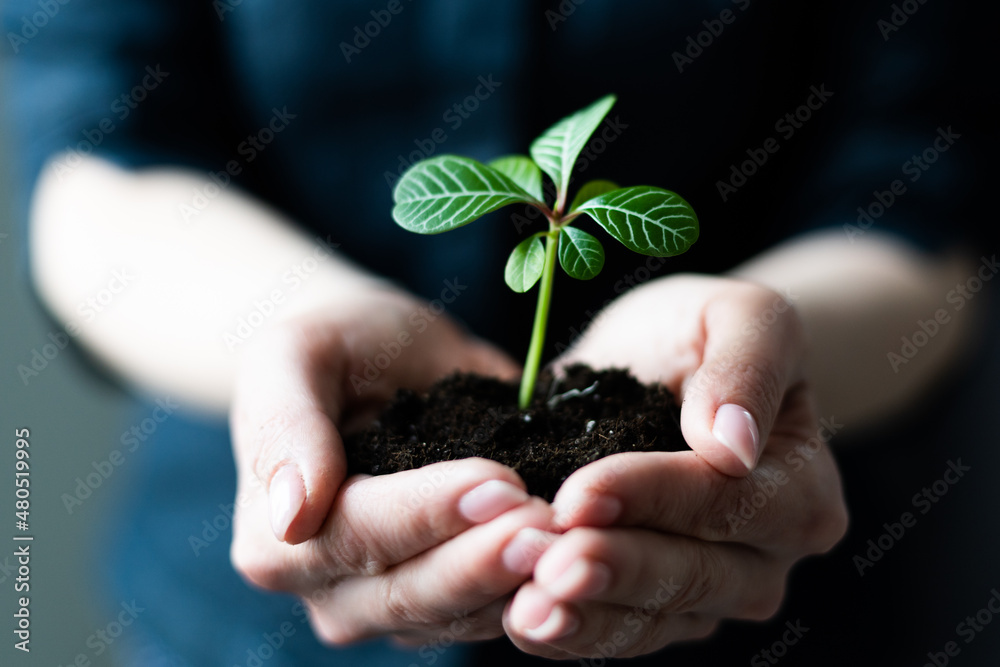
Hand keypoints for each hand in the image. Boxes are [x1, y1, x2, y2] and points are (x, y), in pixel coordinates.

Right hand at [228, 288, 554, 643]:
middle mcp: (323, 588)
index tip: (498, 482)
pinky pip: (483, 613)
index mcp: (274, 537)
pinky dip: (528, 589)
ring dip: (514, 582)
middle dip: (482, 560)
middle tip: (549, 524)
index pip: (356, 534)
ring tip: (570, 539)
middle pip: (408, 591)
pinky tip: (572, 554)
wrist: (377, 360)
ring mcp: (380, 606)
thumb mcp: (295, 356)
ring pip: (453, 614)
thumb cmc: (338, 346)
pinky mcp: (437, 606)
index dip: (428, 512)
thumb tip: (291, 517)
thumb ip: (285, 426)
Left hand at [502, 275, 847, 658]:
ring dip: (587, 617)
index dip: (651, 498)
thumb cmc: (703, 331)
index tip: (579, 493)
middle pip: (692, 575)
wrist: (661, 363)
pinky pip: (618, 631)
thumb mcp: (740, 314)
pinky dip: (571, 630)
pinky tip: (520, 620)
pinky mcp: (659, 609)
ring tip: (526, 611)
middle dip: (616, 570)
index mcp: (801, 489)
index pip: (725, 500)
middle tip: (549, 569)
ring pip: (652, 619)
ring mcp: (712, 592)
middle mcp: (765, 556)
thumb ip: (748, 364)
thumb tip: (733, 445)